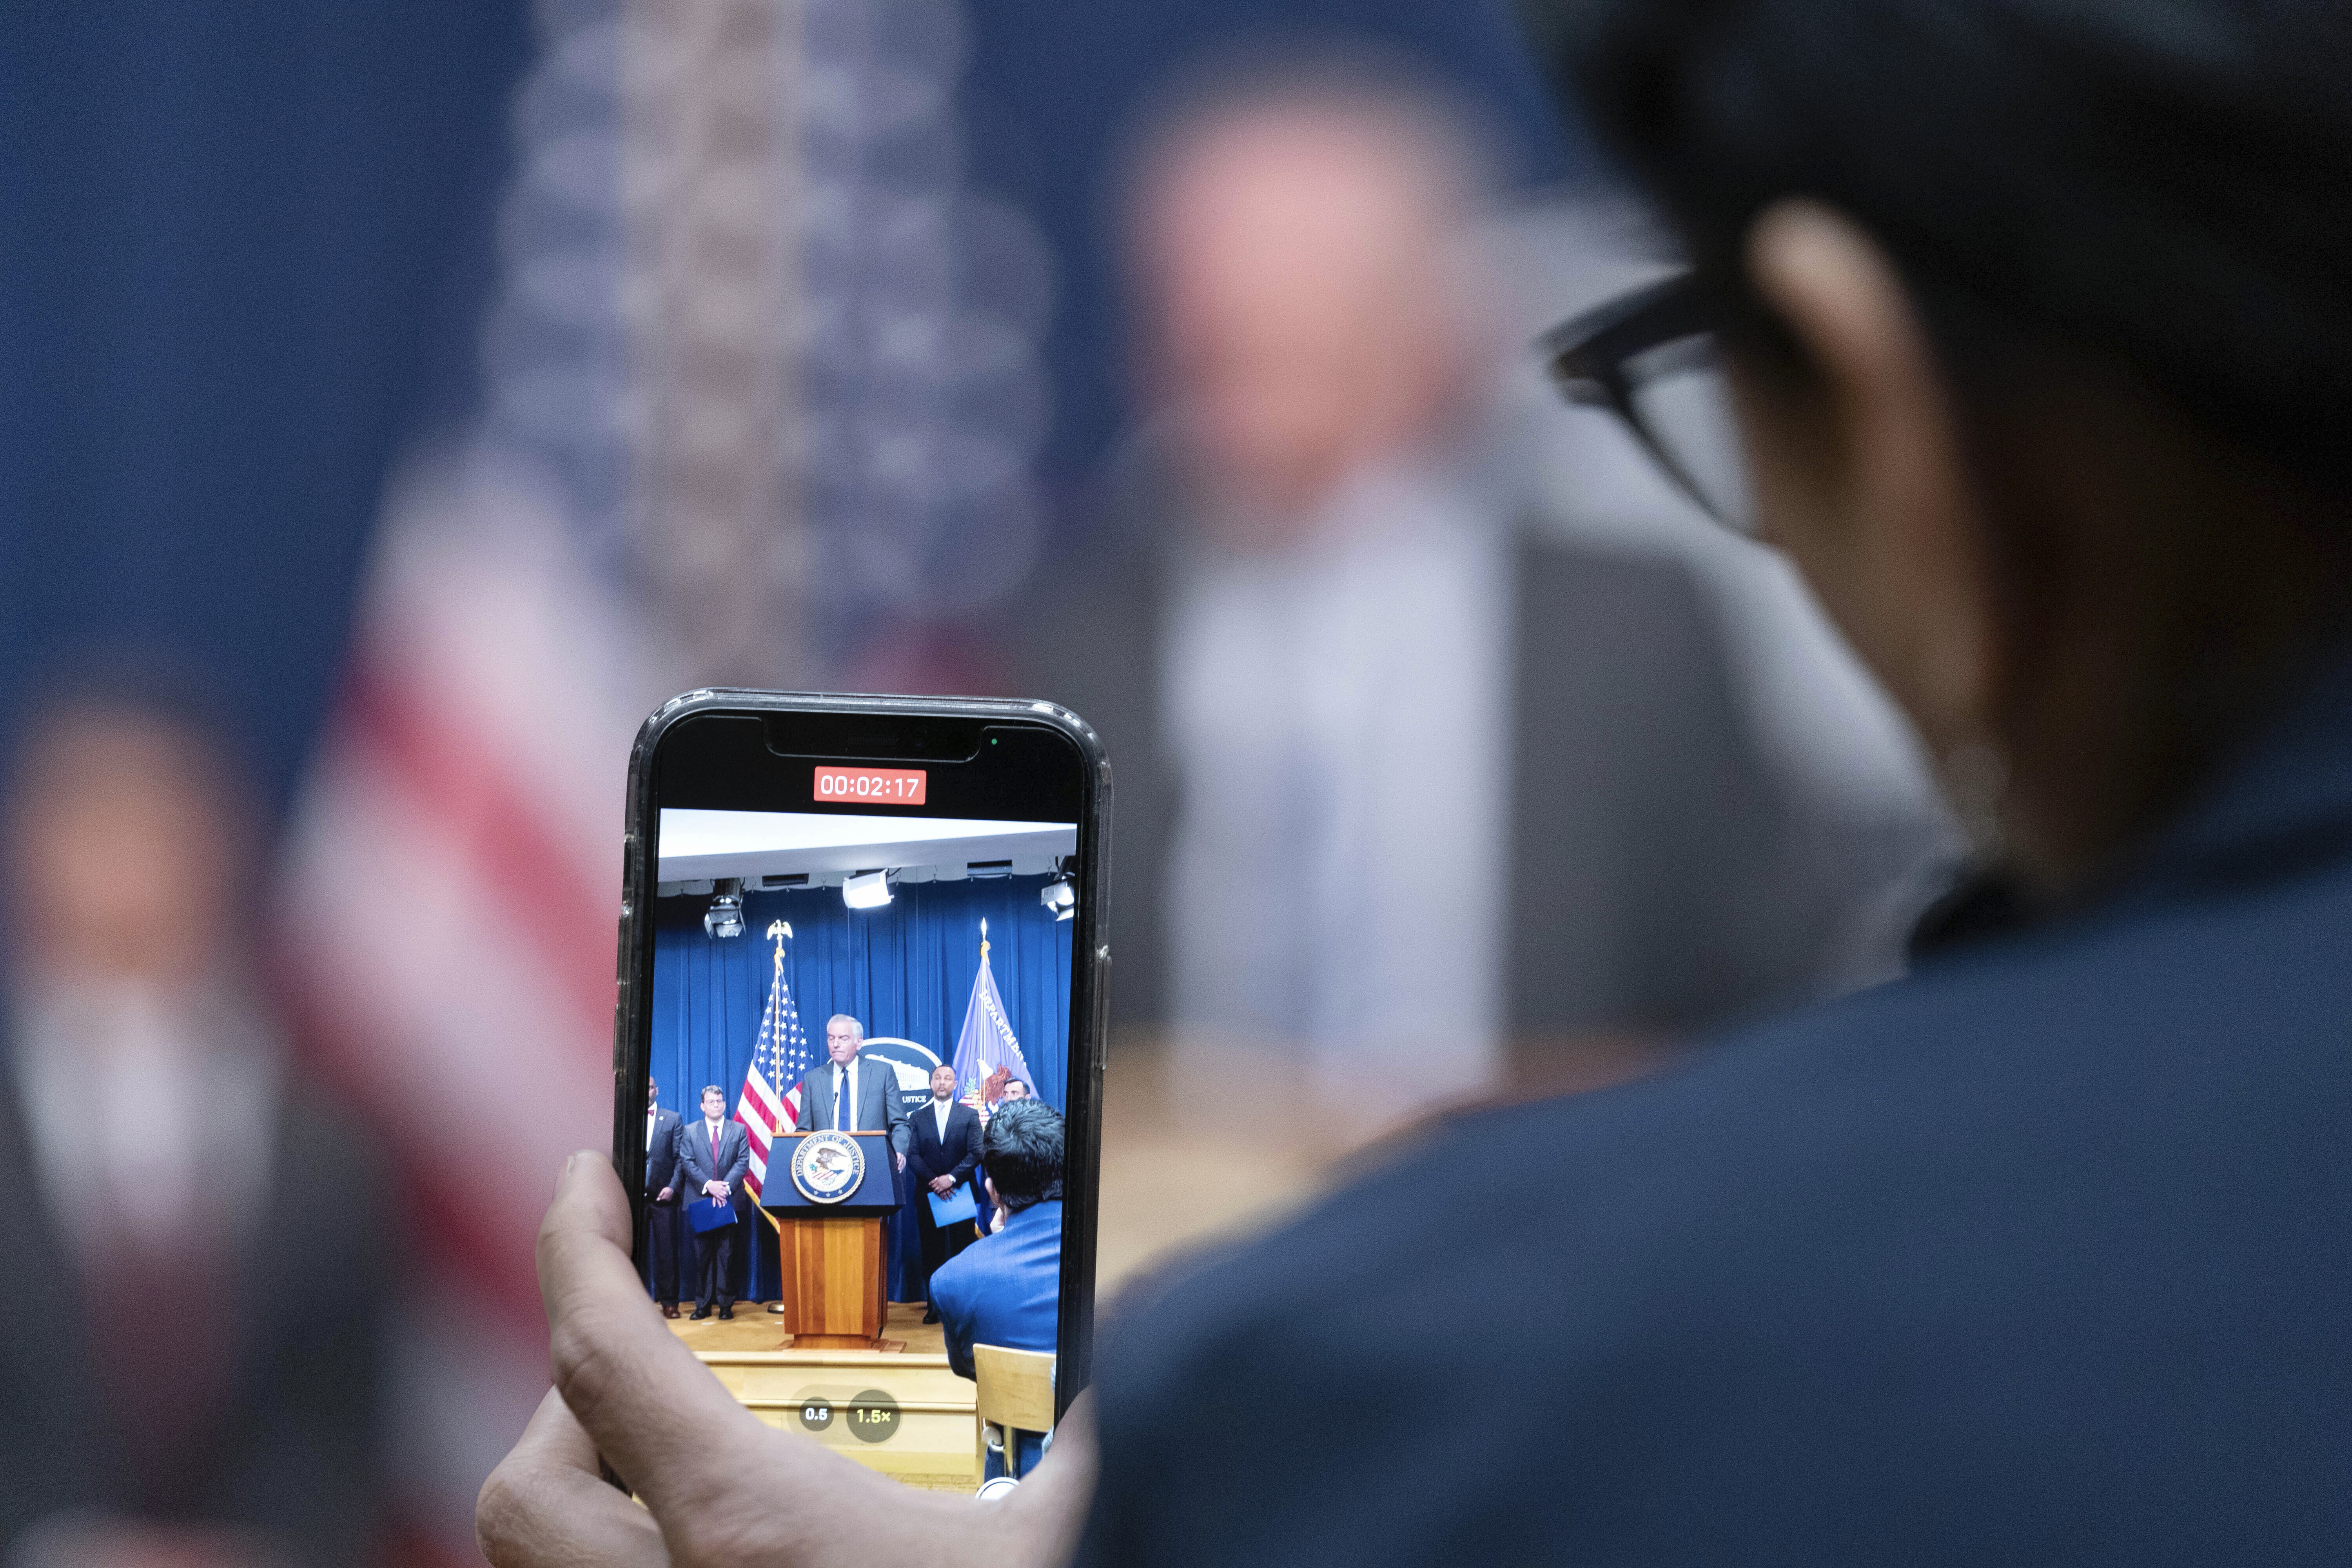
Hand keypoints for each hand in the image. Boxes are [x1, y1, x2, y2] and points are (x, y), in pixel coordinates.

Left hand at [476, 1154, 1097, 1567]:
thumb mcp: (1067, 1533)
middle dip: (570, 1405)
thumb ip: (1092, 1419)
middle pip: (526, 1485)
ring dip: (589, 1500)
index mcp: (751, 1535)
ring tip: (684, 1465)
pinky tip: (712, 1556)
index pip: (602, 1355)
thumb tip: (1147, 1307)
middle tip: (663, 1363)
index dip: (575, 1245)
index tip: (586, 1175)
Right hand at [704, 1180, 728, 1198]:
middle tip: (727, 1194)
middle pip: (725, 1193)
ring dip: (724, 1196)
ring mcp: (717, 1193)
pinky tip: (722, 1199)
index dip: (728, 1191)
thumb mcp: (719, 1182)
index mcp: (721, 1187)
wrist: (709, 1185)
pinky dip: (721, 1199)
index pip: (726, 1189)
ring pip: (722, 1196)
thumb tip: (728, 1183)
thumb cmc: (714, 1183)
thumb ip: (724, 1182)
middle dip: (727, 1194)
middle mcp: (720, 1190)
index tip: (728, 1191)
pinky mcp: (715, 1195)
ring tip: (725, 1196)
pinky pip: (719, 1198)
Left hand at [929, 1175, 955, 1194]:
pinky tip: (938, 1191)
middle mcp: (938, 1183)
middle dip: (932, 1187)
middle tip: (932, 1187)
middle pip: (933, 1186)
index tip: (929, 1184)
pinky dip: (938, 1191)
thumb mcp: (941, 1177)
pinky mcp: (943, 1188)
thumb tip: (935, 1179)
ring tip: (934, 1191)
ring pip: (935, 1189)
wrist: (950, 1178)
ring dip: (935, 1190)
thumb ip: (937, 1179)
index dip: (930, 1183)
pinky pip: (939, 1190)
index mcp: (937, 1180)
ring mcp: (940, 1186)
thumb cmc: (946, 1177)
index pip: (932, 1182)